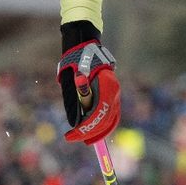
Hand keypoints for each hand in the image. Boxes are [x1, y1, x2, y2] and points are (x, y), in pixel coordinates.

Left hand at [57, 22, 119, 143]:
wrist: (85, 45)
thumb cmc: (75, 60)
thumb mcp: (70, 78)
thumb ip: (75, 98)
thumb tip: (75, 122)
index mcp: (105, 85)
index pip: (97, 113)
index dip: (85, 128)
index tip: (71, 135)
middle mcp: (114, 90)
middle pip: (106, 118)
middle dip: (91, 132)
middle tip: (76, 138)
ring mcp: (115, 91)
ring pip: (112, 118)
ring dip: (99, 131)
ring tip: (86, 140)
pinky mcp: (113, 93)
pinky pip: (112, 112)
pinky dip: (105, 124)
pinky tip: (97, 132)